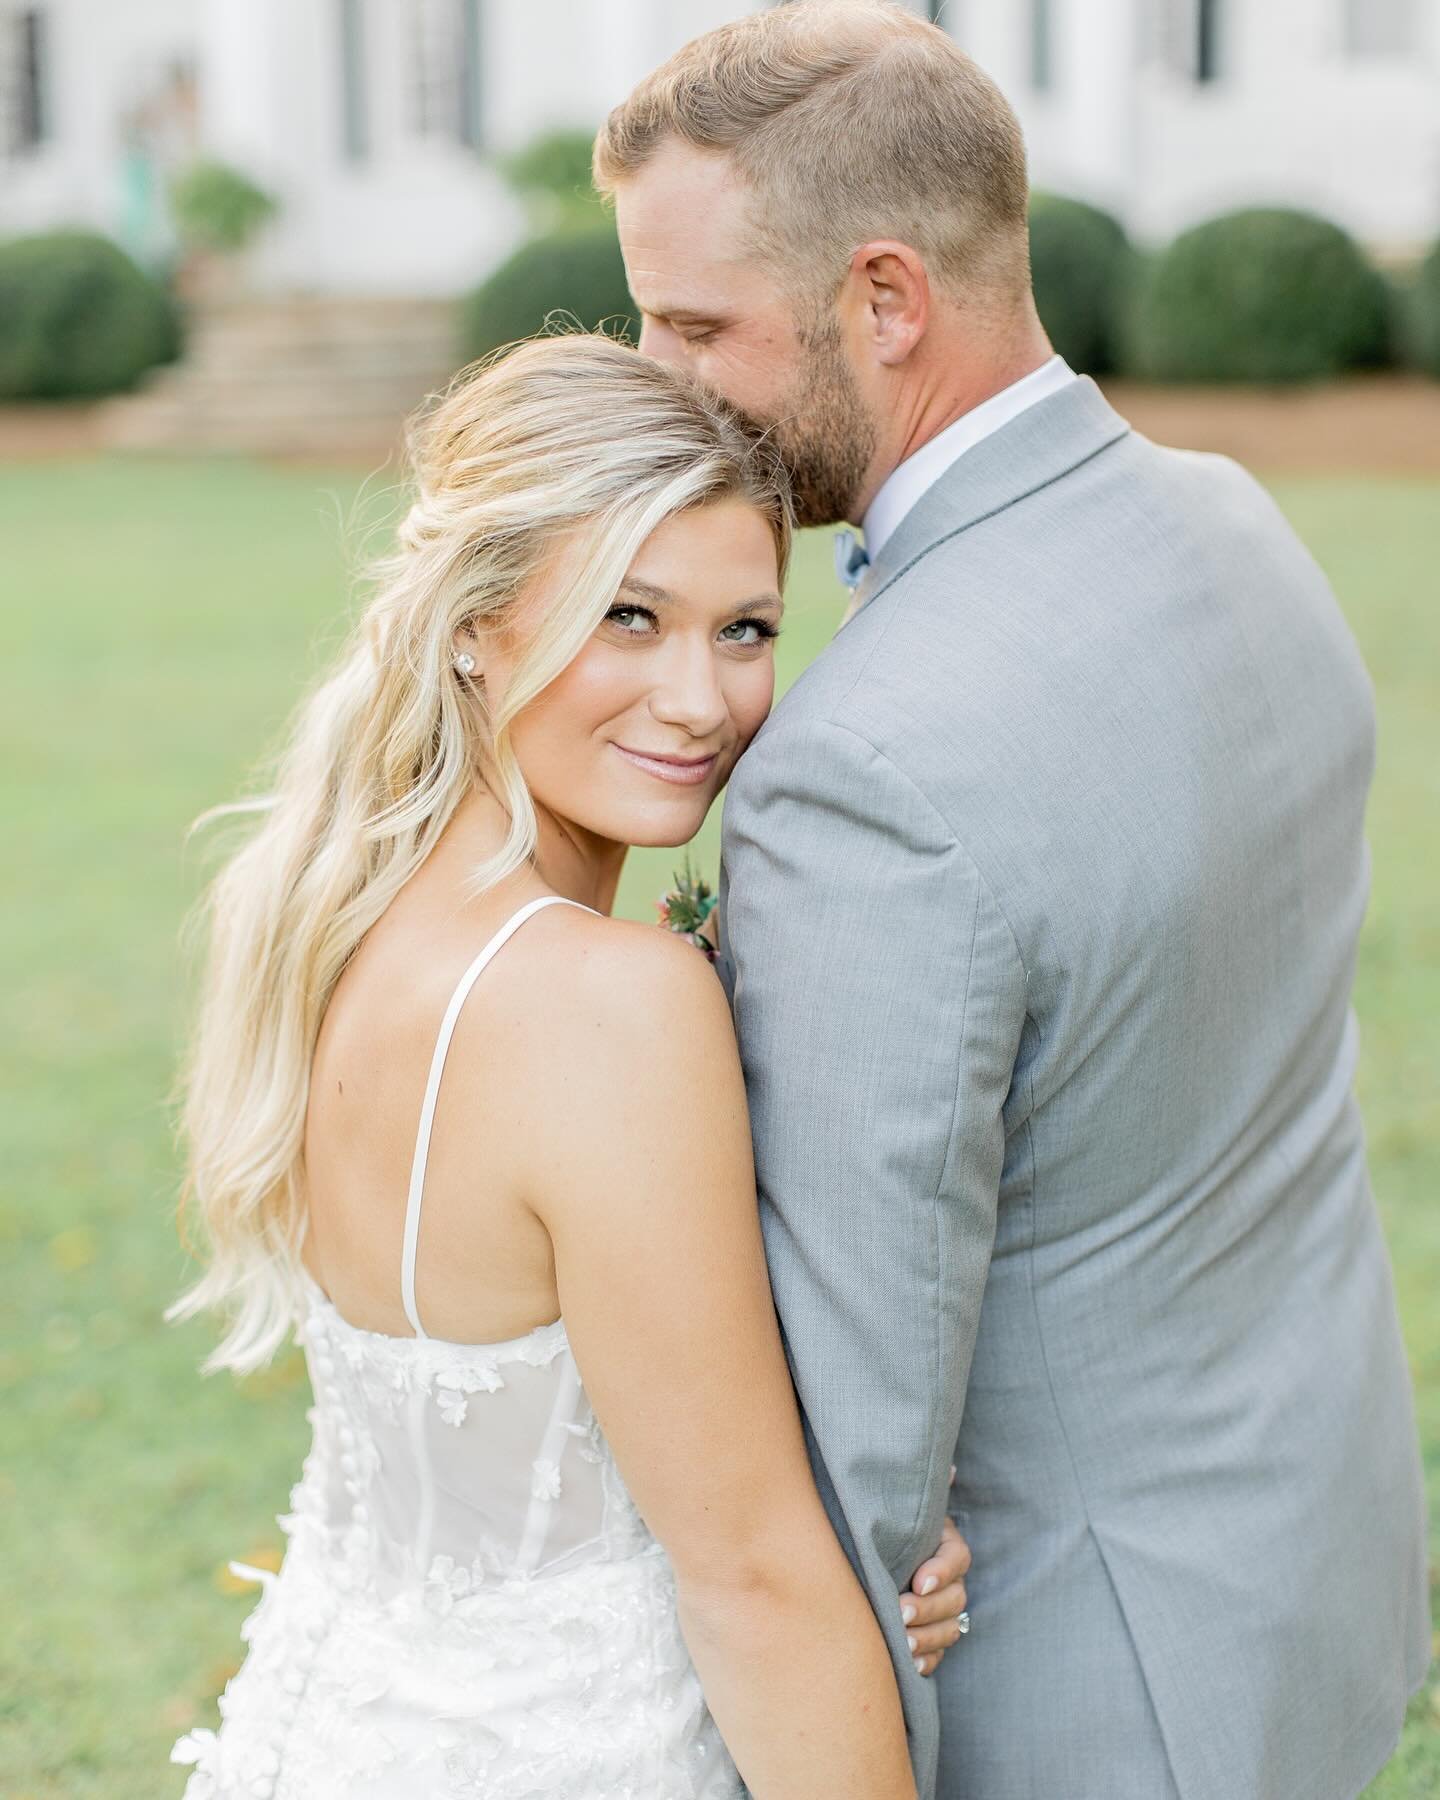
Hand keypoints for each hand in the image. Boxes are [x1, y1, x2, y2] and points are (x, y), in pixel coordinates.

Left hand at [897, 1466, 970, 1675]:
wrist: (879, 1555)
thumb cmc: (889, 1529)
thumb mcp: (899, 1509)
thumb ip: (913, 1491)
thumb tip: (946, 1467)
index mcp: (946, 1545)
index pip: (957, 1558)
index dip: (941, 1571)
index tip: (919, 1581)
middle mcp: (952, 1580)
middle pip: (955, 1599)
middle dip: (929, 1608)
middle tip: (901, 1611)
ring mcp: (946, 1610)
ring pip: (951, 1629)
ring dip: (928, 1638)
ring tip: (902, 1642)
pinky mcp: (934, 1636)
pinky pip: (940, 1653)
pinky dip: (928, 1661)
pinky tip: (912, 1665)